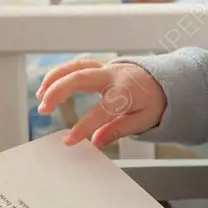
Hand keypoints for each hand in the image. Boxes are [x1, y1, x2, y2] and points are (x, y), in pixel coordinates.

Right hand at [35, 60, 166, 147]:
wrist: (166, 79)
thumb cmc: (154, 101)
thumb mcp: (144, 120)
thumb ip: (118, 130)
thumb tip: (96, 142)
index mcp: (126, 92)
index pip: (101, 111)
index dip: (84, 127)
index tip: (69, 141)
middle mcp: (114, 76)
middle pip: (81, 77)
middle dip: (58, 91)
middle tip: (43, 109)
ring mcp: (106, 67)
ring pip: (75, 66)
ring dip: (54, 79)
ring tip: (40, 97)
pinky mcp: (101, 65)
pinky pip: (77, 65)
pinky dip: (61, 73)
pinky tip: (49, 85)